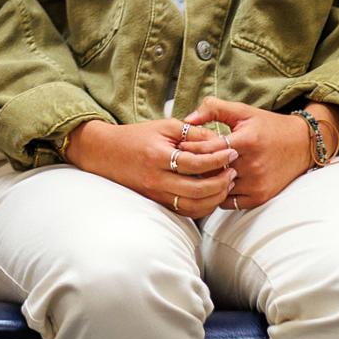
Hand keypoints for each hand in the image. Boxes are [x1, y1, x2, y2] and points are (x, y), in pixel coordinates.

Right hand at [61, 116, 239, 219]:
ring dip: (215, 197)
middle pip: (198, 190)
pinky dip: (203, 206)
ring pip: (194, 206)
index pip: (196, 164)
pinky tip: (212, 194)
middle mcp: (156, 180)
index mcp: (158, 157)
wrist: (105, 153)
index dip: (218, 159)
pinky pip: (185, 211)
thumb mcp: (164, 126)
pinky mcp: (156, 203)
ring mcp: (155, 194)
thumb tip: (220, 141)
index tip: (232, 152)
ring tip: (225, 183)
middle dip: (221, 182)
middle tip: (233, 171)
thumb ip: (193, 133)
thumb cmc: (135, 136)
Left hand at [180, 97, 338, 211]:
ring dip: (207, 182)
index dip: (189, 148)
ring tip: (197, 173)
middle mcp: (252, 165)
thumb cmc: (268, 126)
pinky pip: (229, 202)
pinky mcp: (260, 196)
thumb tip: (187, 120)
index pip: (207, 150)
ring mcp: (256, 183)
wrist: (302, 144)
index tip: (179, 147)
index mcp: (246, 142)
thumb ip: (213, 109)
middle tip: (181, 162)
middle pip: (210, 171)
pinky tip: (216, 183)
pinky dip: (219, 194)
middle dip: (194, 166)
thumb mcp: (243, 112)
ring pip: (218, 188)